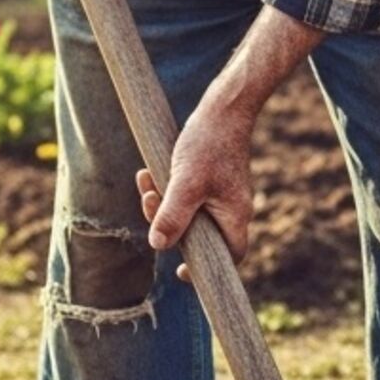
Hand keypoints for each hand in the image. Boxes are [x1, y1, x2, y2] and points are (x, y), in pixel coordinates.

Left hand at [139, 101, 255, 282]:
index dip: (206, 270)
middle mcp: (231, 209)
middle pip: (199, 235)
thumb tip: (158, 245)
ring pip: (188, 213)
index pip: (228, 256)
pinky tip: (148, 173)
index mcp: (234, 216)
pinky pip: (185, 195)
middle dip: (168, 223)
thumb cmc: (209, 143)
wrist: (223, 107)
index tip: (180, 271)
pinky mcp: (210, 180)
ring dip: (162, 202)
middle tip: (150, 202)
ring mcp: (221, 195)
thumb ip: (173, 216)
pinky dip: (167, 189)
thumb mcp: (186, 182)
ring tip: (145, 181)